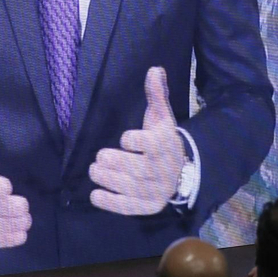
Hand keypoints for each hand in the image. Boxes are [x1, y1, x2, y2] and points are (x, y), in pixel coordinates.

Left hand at [90, 67, 186, 215]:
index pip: (150, 145)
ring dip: (108, 179)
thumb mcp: (162, 117)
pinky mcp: (149, 207)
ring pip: (131, 187)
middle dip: (115, 162)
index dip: (133, 141)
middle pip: (138, 169)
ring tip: (95, 170)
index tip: (125, 139)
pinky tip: (95, 194)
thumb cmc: (163, 140)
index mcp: (166, 145)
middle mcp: (164, 170)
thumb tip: (154, 69)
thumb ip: (156, 95)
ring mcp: (157, 191)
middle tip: (99, 158)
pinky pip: (129, 207)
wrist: (182, 172)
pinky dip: (110, 202)